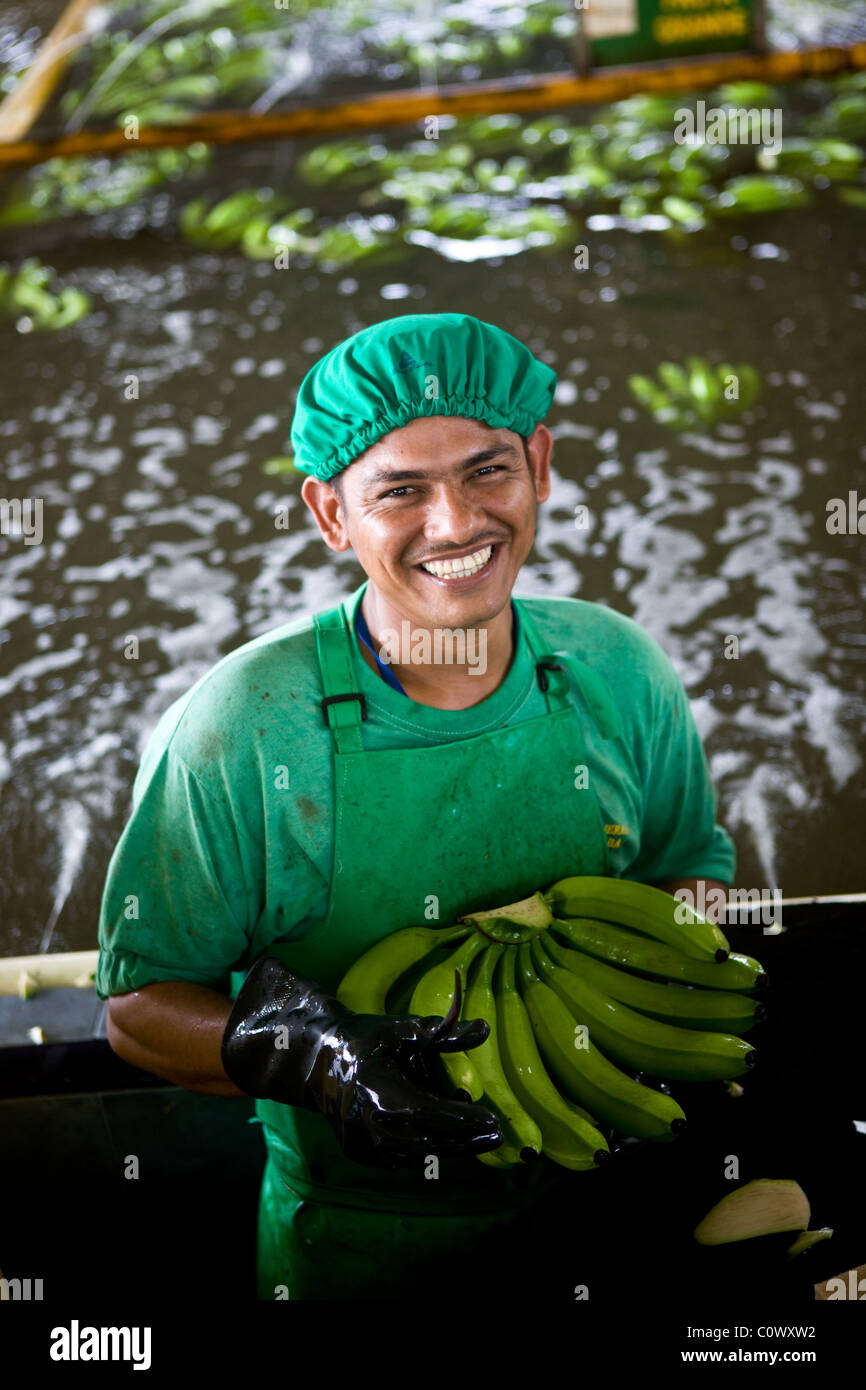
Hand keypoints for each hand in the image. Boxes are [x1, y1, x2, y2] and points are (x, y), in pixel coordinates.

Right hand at [222, 957, 503, 1169]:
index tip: (493, 1119)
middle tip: (497, 1134)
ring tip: (481, 1136)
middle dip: (466, 1141)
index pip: (429, 1114)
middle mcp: (368, 1124)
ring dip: (451, 1148)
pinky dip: (428, 1151)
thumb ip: (445, 1034)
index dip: (462, 1121)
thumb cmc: (367, 1040)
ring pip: (417, 1156)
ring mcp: (362, 1144)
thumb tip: (485, 1029)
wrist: (317, 1062)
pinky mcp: (361, 1154)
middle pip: (427, 1143)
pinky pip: (403, 1159)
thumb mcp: (405, 1030)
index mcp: (378, 1091)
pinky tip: (452, 1139)